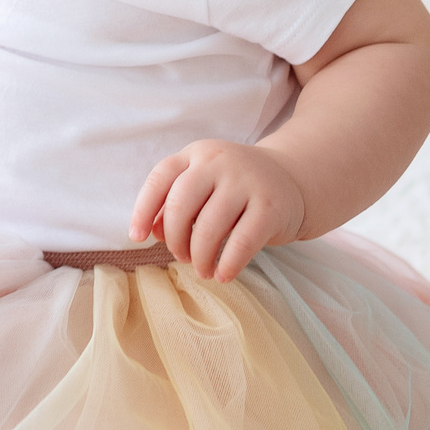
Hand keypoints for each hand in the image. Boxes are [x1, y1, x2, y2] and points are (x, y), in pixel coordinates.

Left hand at [130, 141, 306, 282]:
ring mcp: (247, 181)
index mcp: (197, 154)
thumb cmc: (235, 189)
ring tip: (202, 269)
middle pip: (181, 205)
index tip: (137, 238)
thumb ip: (176, 203)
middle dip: (175, 240)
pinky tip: (223, 275)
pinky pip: (242, 242)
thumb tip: (154, 232)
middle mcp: (219, 161)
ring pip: (209, 227)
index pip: (160, 179)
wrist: (292, 179)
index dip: (143, 210)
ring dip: (200, 257)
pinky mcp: (270, 206)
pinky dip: (228, 264)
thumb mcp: (204, 186)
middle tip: (181, 257)